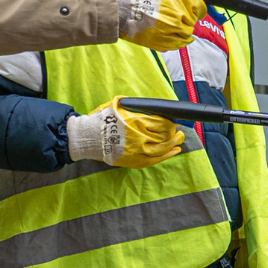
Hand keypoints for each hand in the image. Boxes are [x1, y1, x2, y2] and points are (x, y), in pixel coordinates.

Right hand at [65, 96, 183, 167]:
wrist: (87, 137)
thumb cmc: (102, 119)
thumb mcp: (118, 106)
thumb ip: (135, 107)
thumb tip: (152, 108)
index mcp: (135, 122)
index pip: (160, 123)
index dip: (169, 123)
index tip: (173, 121)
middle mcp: (138, 138)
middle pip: (163, 137)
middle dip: (174, 134)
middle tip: (180, 131)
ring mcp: (136, 151)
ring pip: (161, 150)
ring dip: (173, 144)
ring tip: (179, 141)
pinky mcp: (132, 161)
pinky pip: (153, 160)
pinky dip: (165, 156)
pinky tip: (173, 152)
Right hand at [116, 0, 204, 50]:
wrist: (119, 7)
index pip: (200, 7)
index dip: (199, 9)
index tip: (196, 11)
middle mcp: (179, 16)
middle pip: (192, 21)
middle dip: (187, 19)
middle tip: (179, 17)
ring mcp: (171, 31)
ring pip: (186, 35)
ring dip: (182, 31)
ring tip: (174, 28)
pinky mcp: (162, 42)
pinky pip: (176, 45)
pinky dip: (175, 41)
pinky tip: (170, 36)